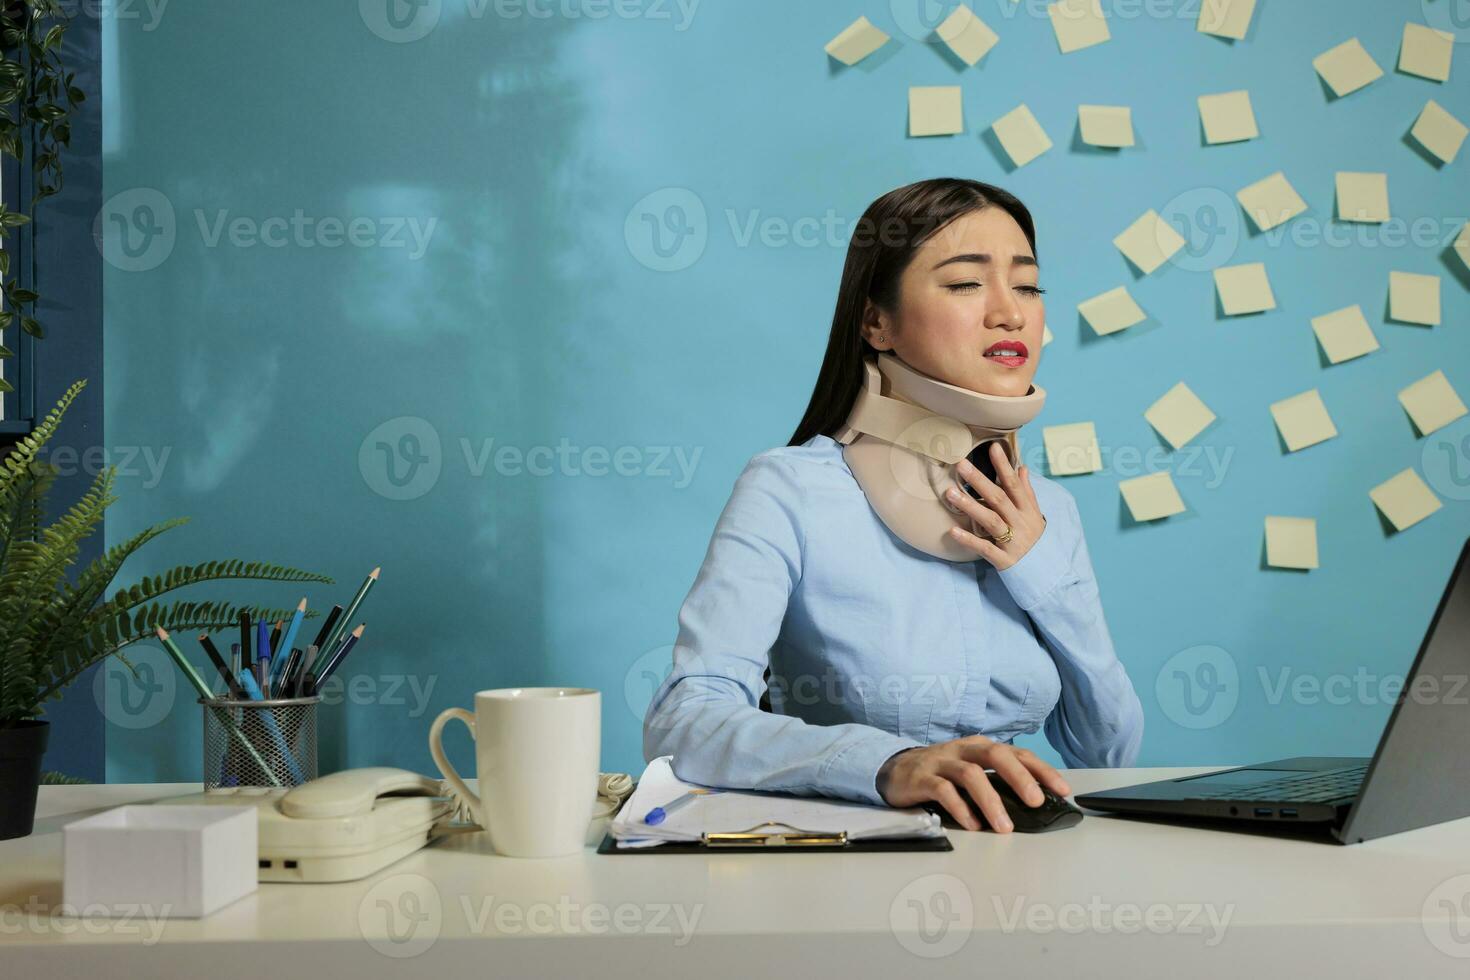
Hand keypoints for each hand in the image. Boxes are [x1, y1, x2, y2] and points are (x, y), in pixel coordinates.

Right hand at [876, 734, 1070, 832]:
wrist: (894, 770)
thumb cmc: (941, 773)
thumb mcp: (971, 772)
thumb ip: (996, 782)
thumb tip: (1033, 804)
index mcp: (980, 747)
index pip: (1017, 753)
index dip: (1041, 770)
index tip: (1062, 790)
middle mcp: (963, 750)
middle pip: (995, 755)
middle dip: (1019, 778)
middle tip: (1036, 802)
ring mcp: (941, 762)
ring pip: (970, 774)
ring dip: (991, 801)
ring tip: (1004, 827)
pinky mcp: (921, 778)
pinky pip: (943, 791)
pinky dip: (960, 809)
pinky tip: (972, 825)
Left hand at [943, 442, 1045, 570]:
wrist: (1046, 573)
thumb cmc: (1036, 540)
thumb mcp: (1035, 515)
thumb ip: (1026, 492)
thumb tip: (1022, 468)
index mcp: (1027, 511)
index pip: (1014, 485)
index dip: (1004, 466)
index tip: (993, 447)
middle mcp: (1020, 523)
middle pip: (998, 499)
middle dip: (979, 481)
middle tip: (960, 464)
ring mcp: (1012, 542)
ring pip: (990, 520)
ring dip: (969, 506)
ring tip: (950, 493)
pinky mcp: (1003, 559)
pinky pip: (984, 548)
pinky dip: (969, 540)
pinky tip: (953, 531)